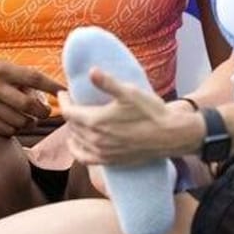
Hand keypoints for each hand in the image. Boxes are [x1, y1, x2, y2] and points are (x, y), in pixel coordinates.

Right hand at [0, 61, 64, 136]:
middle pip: (29, 105)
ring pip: (20, 121)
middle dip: (43, 111)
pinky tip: (12, 121)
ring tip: (28, 117)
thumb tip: (62, 92)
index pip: (34, 78)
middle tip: (45, 111)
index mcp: (1, 69)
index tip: (66, 92)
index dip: (52, 86)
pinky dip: (15, 129)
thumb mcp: (8, 71)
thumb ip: (29, 78)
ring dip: (30, 122)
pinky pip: (8, 131)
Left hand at [60, 68, 195, 165]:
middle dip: (69, 112)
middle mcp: (95, 139)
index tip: (63, 92)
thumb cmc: (150, 111)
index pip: (69, 112)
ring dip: (72, 129)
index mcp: (95, 121)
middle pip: (71, 126)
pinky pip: (85, 159)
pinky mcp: (110, 161)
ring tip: (75, 119)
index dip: (63, 100)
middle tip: (72, 101)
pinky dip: (77, 151)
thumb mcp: (129, 92)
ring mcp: (102, 152)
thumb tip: (91, 71)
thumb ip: (107, 83)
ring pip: (76, 141)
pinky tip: (77, 144)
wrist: (170, 135)